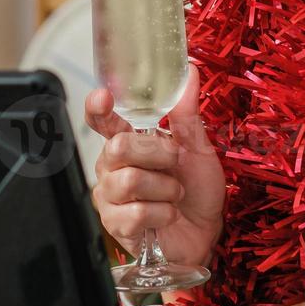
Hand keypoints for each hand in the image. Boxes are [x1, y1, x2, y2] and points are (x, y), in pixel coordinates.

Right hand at [86, 65, 223, 268]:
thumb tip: (190, 73)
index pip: (102, 120)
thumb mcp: (197, 147)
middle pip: (118, 147)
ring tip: (174, 194)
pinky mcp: (115, 225)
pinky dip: (163, 212)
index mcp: (127, 141)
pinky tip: (168, 215)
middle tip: (175, 162)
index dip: (98, 108)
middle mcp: (112, 166)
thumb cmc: (197, 189)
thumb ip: (186, 113)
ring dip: (165, 187)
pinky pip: (136, 212)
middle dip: (157, 153)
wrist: (207, 232)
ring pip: (129, 181)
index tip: (103, 96)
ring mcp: (110, 196)